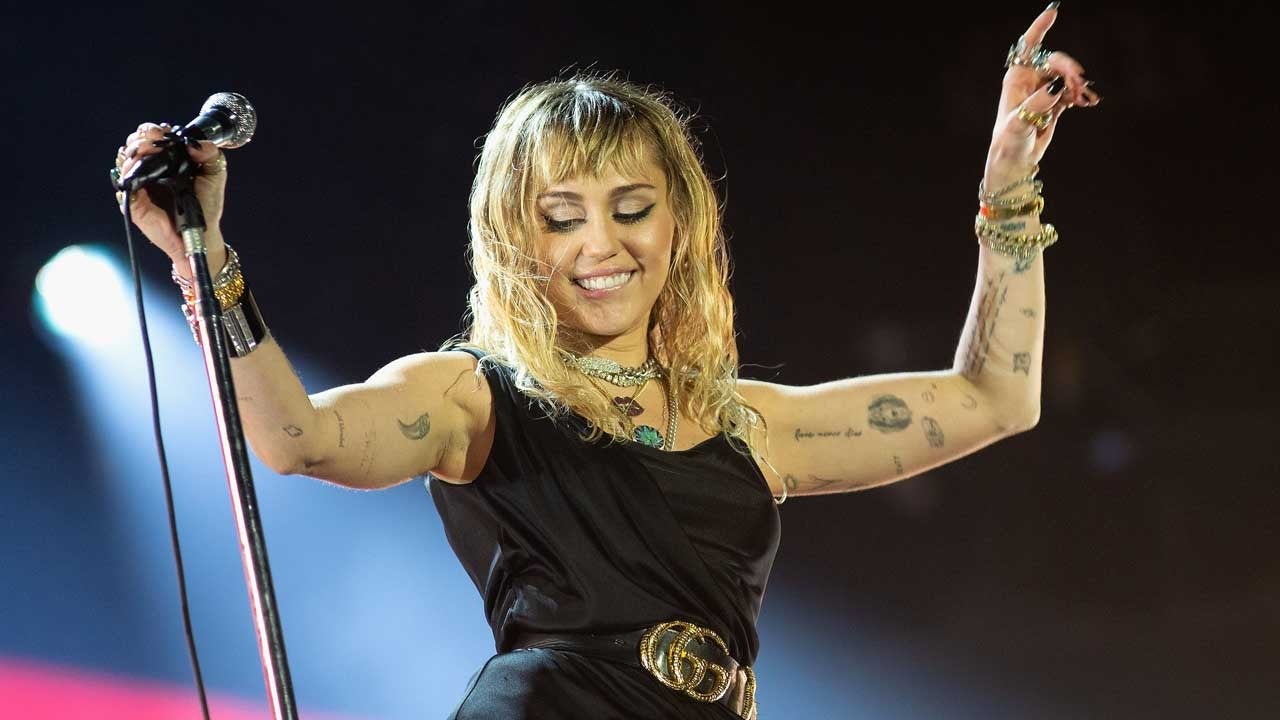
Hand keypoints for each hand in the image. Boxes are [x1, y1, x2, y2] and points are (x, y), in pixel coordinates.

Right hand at [114, 122, 227, 268]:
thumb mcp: (214, 175)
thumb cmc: (206, 205)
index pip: (151, 137)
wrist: (203, 233)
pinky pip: (124, 182)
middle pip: (134, 144)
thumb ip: (210, 155)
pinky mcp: (134, 201)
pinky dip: (128, 171)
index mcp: (167, 160)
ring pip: (124, 159)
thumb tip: (195, 144)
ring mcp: (140, 184)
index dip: (153, 131)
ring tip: (149, 149)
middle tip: (155, 138)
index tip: (164, 131)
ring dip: (134, 149)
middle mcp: (151, 170)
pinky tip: (138, 166)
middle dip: (142, 137)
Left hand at [983, 5, 1100, 187]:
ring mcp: (1044, 90)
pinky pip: (1072, 91)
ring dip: (1077, 84)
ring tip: (1083, 99)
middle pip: (1055, 61)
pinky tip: (1088, 102)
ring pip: (1066, 76)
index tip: (1053, 12)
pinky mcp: (1055, 102)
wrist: (1016, 161)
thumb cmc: (1009, 142)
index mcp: (1016, 79)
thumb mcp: (1019, 123)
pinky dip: (1081, 94)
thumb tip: (1056, 86)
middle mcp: (1030, 80)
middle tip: (1078, 84)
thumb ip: (1038, 103)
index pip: (1028, 47)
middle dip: (1068, 69)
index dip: (1040, 28)